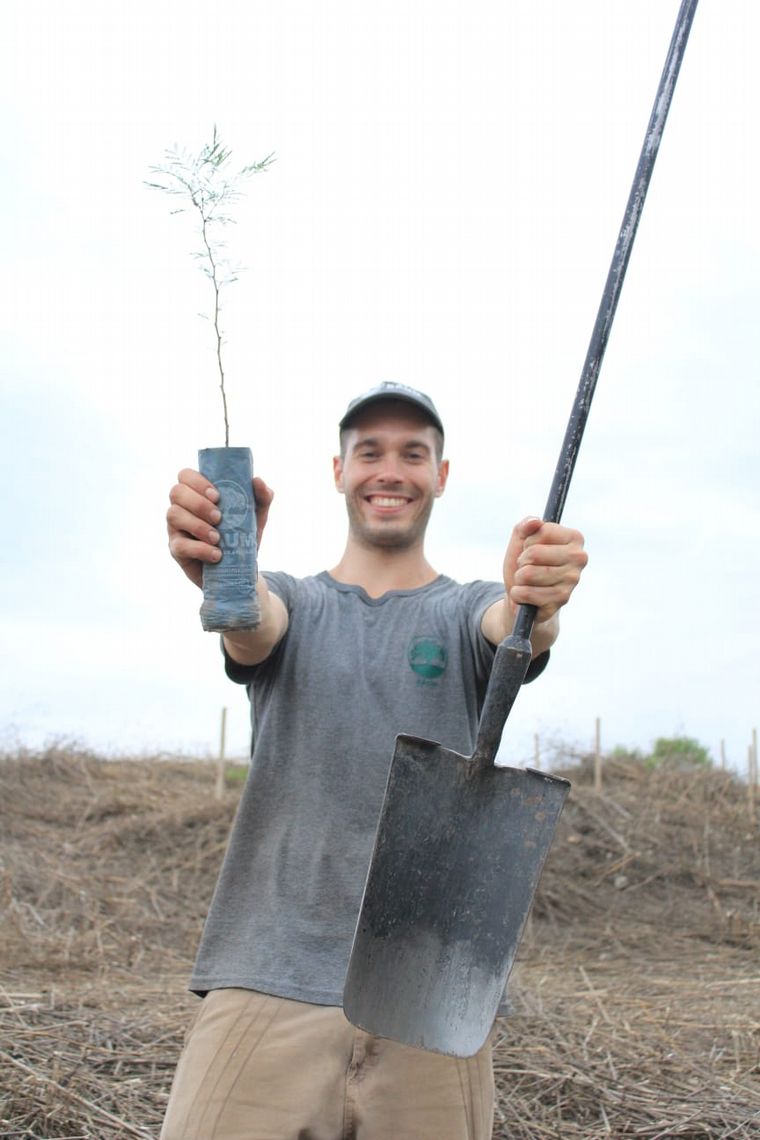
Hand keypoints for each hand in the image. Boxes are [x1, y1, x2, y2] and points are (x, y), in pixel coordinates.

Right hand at [167, 470, 273, 588]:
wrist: (240, 569)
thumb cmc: (242, 535)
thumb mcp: (256, 515)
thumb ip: (262, 497)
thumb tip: (257, 480)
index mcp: (198, 493)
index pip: (185, 475)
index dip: (197, 481)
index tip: (217, 496)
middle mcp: (182, 507)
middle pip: (176, 492)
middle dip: (198, 503)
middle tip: (219, 517)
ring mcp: (176, 528)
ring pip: (173, 515)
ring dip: (197, 525)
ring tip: (218, 538)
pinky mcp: (177, 550)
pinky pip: (179, 545)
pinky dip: (200, 549)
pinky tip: (217, 554)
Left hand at [503, 517, 587, 623]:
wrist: (523, 596)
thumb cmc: (525, 564)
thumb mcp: (520, 540)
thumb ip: (525, 526)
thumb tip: (535, 521)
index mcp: (574, 538)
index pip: (542, 532)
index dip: (528, 542)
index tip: (531, 549)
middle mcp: (579, 558)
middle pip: (534, 554)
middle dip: (522, 561)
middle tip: (528, 567)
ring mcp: (573, 580)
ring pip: (528, 574)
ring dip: (519, 579)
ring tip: (527, 582)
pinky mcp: (562, 599)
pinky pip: (527, 593)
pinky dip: (518, 594)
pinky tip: (526, 596)